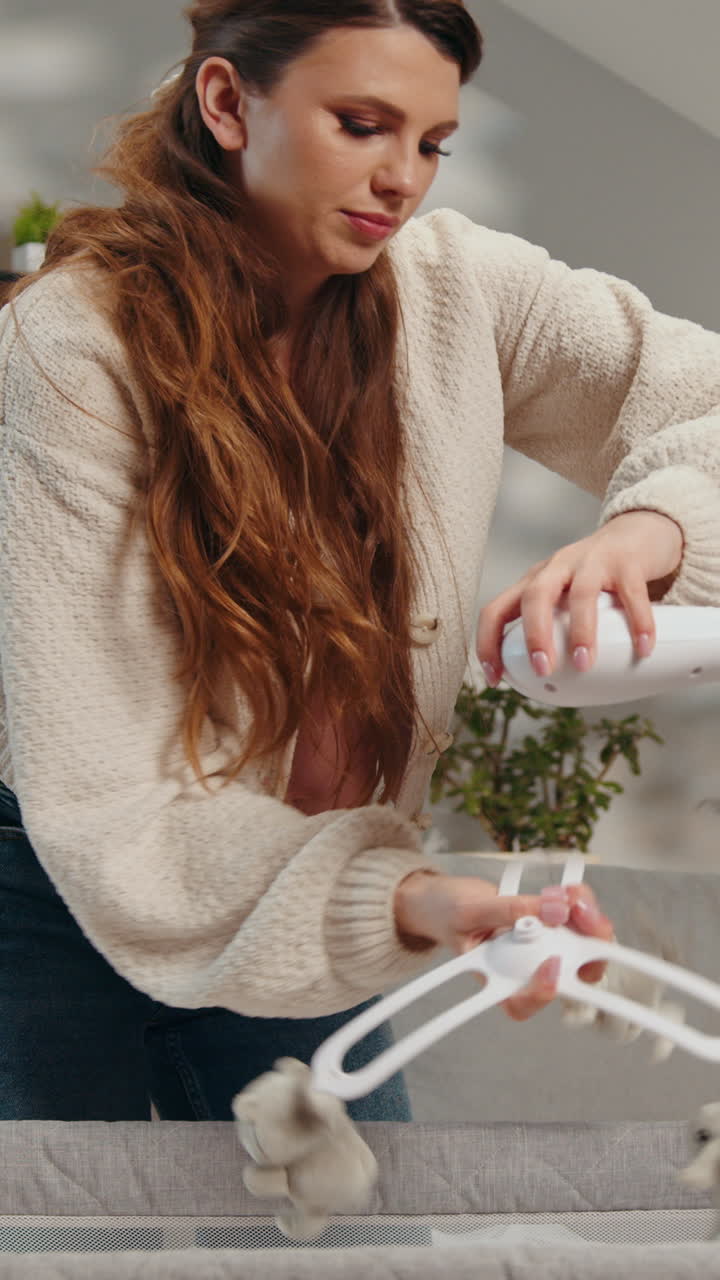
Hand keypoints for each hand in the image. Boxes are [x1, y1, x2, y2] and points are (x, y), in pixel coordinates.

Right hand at [394, 872, 613, 1020]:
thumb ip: (510, 911)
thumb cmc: (446, 913)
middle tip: (579, 910)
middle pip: (570, 974)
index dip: (545, 991)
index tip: (552, 963)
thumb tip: (554, 911)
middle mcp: (525, 970)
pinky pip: (575, 921)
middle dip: (588, 942)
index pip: (525, 1002)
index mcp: (497, 982)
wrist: (444, 897)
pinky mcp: (549, 926)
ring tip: (568, 894)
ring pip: (581, 945)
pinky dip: (576, 903)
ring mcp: (540, 949)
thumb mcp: (469, 911)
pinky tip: (567, 891)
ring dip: (585, 917)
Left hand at [477, 510, 682, 683]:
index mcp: (534, 582)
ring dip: (580, 630)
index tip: (494, 678)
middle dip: (534, 636)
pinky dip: (639, 622)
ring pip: (581, 593)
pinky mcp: (627, 562)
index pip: (496, 610)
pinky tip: (643, 648)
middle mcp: (558, 568)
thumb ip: (553, 632)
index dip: (488, 644)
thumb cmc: (593, 577)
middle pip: (534, 597)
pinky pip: (632, 593)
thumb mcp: (563, 598)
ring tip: (584, 663)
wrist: (636, 534)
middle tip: (543, 669)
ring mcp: (593, 562)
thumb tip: (550, 687)